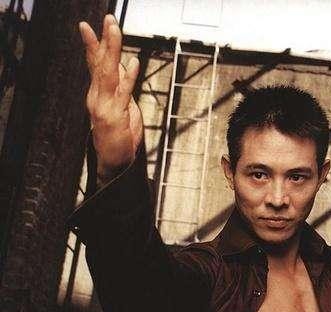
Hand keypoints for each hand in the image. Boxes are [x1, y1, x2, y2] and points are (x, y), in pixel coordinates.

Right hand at [79, 15, 142, 179]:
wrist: (114, 163)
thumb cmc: (118, 137)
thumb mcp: (121, 106)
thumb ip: (119, 85)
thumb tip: (121, 64)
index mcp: (98, 94)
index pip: (94, 65)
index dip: (93, 44)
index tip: (88, 25)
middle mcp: (98, 97)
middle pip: (100, 63)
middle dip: (104, 40)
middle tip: (108, 19)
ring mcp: (105, 106)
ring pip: (108, 72)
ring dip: (112, 50)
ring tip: (114, 30)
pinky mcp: (116, 116)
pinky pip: (123, 93)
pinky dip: (128, 77)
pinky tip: (132, 63)